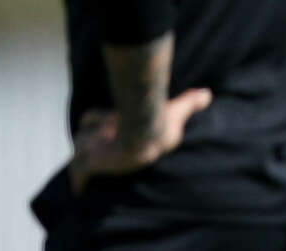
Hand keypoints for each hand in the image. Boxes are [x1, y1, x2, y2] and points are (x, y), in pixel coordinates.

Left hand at [69, 87, 211, 192]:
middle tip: (87, 152)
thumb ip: (188, 101)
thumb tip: (208, 93)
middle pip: (82, 134)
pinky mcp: (91, 161)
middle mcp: (100, 130)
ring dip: (81, 160)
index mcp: (115, 118)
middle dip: (84, 141)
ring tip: (83, 171)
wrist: (146, 135)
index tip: (97, 126)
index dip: (93, 121)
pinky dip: (78, 181)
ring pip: (78, 151)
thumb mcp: (176, 110)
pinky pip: (79, 172)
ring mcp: (93, 145)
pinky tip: (78, 191)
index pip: (93, 116)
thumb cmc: (159, 123)